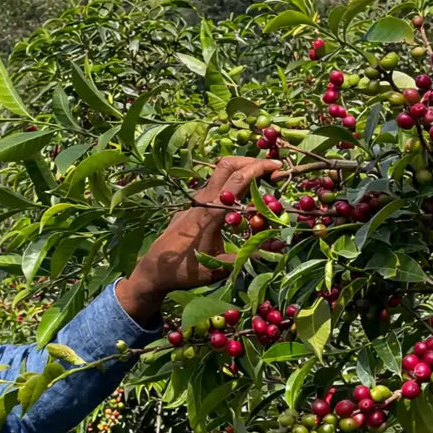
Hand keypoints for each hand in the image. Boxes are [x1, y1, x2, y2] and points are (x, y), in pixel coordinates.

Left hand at [116, 156, 281, 325]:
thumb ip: (247, 256)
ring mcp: (194, 201)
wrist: (153, 269)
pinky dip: (231, 185)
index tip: (278, 166)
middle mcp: (202, 201)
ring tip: (261, 180)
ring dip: (241, 171)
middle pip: (226, 165)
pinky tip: (242, 199)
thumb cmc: (185, 270)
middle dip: (250, 161)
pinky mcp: (191, 206)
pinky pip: (213, 188)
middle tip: (271, 169)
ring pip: (219, 175)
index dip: (258, 169)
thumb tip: (277, 248)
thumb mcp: (218, 267)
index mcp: (210, 212)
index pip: (237, 180)